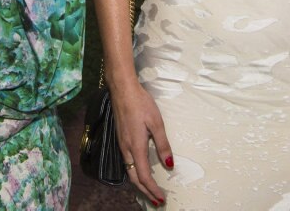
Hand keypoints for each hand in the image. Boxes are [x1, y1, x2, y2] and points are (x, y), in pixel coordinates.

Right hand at [112, 80, 174, 206]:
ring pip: (129, 172)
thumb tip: (169, 165)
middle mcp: (126, 149)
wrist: (122, 90)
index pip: (143, 176)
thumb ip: (162, 145)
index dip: (152, 190)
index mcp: (136, 147)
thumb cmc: (141, 104)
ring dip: (140, 184)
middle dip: (146, 192)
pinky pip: (127, 164)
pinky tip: (141, 173)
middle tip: (157, 201)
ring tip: (151, 191)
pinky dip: (135, 174)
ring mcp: (122, 145)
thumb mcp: (156, 123)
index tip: (161, 199)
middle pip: (134, 178)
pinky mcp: (121, 139)